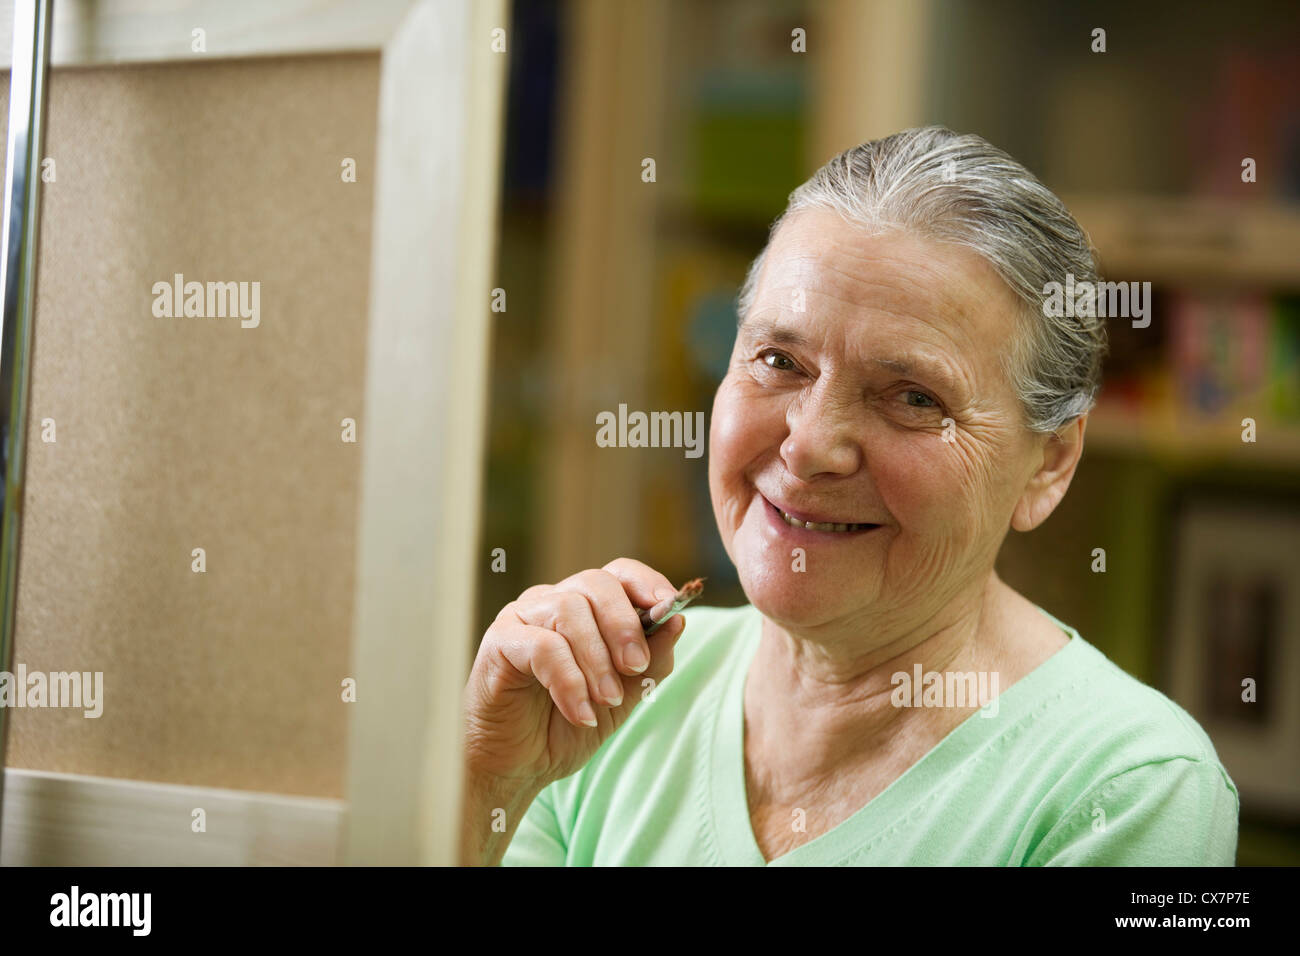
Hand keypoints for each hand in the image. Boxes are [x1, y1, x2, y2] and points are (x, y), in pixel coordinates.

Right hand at [462, 558, 686, 789]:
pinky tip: (580, 713)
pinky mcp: (499, 641)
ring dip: (596, 659)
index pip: (619, 574)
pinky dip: (569, 681)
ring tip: (606, 701)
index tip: (669, 609)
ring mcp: (523, 617)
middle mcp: (553, 602)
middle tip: (636, 666)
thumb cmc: (566, 725)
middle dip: (624, 624)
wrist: (518, 766)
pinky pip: (542, 646)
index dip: (648, 584)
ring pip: (569, 610)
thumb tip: (677, 620)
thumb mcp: (623, 697)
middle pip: (596, 583)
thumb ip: (651, 661)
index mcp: (587, 609)